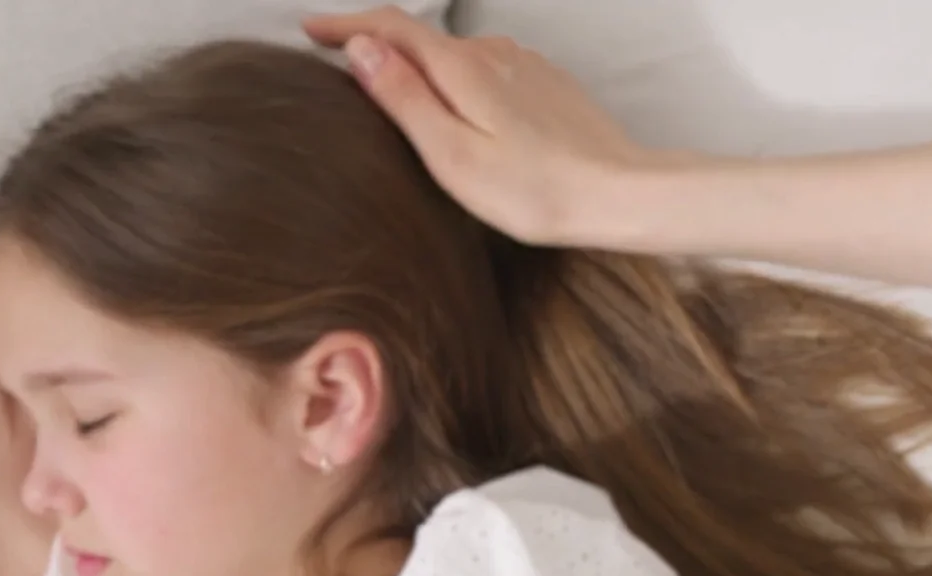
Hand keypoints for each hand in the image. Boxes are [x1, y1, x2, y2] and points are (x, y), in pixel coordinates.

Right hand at [304, 6, 662, 247]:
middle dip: (380, 48)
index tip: (311, 29)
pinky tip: (463, 113)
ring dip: (423, 68)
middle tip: (343, 68)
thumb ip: (404, 97)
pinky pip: (488, 72)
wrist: (619, 194)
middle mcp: (493, 53)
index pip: (390, 27)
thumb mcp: (452, 153)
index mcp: (461, 67)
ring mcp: (524, 66)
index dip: (346, 25)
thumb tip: (362, 47)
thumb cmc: (533, 190)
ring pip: (457, 57)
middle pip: (423, 40)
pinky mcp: (547, 85)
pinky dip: (460, 82)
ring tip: (399, 96)